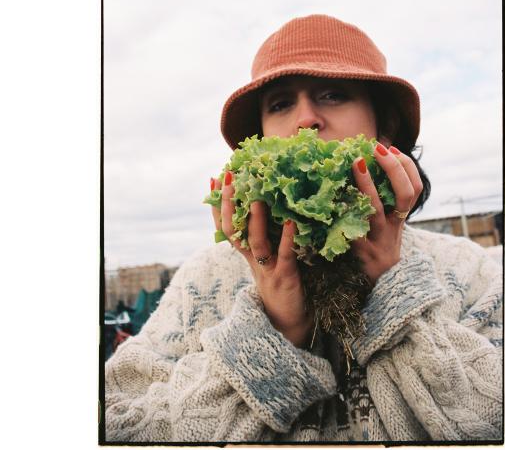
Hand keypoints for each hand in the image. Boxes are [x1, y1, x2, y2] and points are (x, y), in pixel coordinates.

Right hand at [210, 174, 313, 347]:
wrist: (288, 324)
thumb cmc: (281, 286)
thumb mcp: (269, 258)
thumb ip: (266, 236)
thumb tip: (267, 205)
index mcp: (247, 254)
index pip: (226, 226)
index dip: (219, 205)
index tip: (214, 180)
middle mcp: (253, 260)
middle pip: (234, 231)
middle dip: (230, 205)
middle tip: (228, 179)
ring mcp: (267, 269)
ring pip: (256, 243)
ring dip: (255, 220)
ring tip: (258, 198)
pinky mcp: (285, 277)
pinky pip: (284, 256)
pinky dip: (287, 239)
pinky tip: (290, 223)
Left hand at [350, 144, 423, 284]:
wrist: (372, 292)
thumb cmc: (373, 252)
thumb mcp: (383, 231)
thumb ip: (378, 206)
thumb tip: (361, 166)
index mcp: (400, 221)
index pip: (414, 190)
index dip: (406, 167)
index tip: (391, 148)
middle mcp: (394, 230)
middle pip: (404, 195)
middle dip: (393, 169)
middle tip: (377, 149)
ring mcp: (378, 241)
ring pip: (376, 210)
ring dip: (366, 184)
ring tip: (357, 162)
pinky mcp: (359, 253)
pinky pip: (350, 229)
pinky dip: (342, 211)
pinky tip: (331, 195)